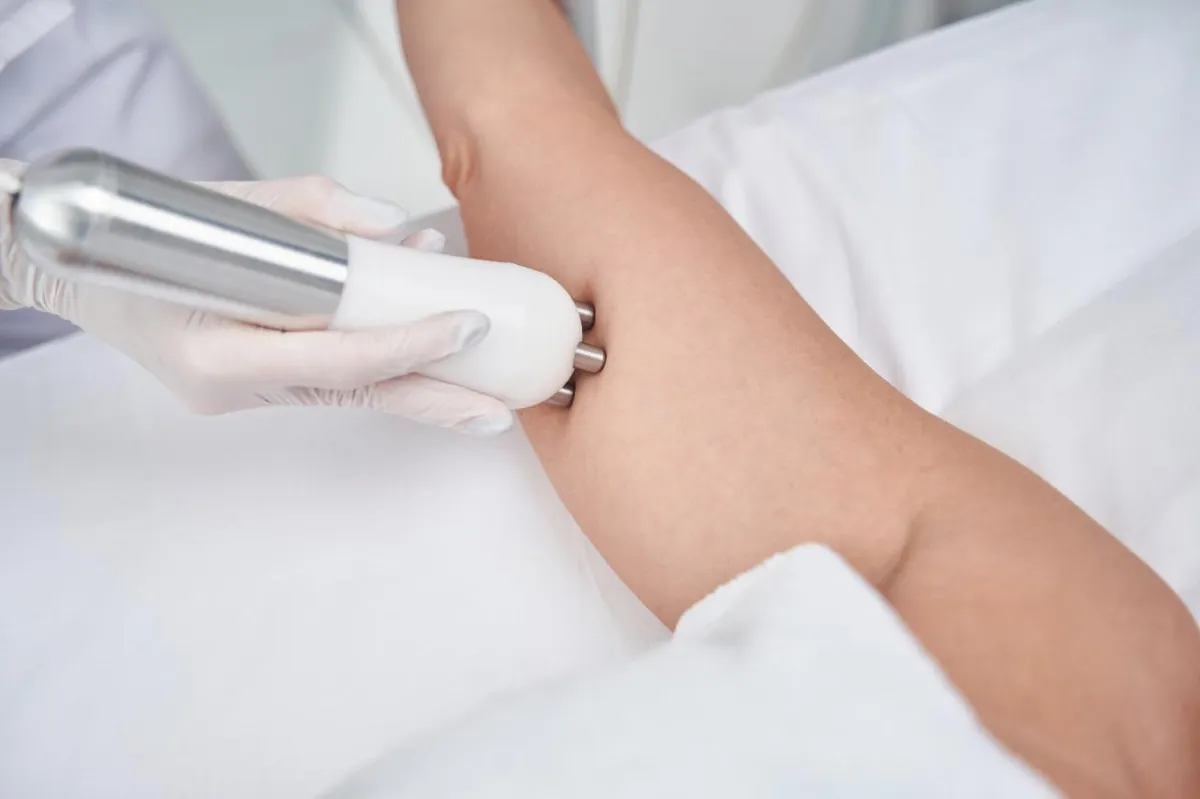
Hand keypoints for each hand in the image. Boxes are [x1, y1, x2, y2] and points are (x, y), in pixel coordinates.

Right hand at [0, 161, 512, 434]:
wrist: (85, 275)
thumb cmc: (155, 232)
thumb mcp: (233, 199)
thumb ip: (318, 211)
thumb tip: (401, 233)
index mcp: (220, 352)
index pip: (337, 360)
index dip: (409, 346)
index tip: (467, 324)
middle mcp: (233, 389)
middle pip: (355, 398)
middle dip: (434, 402)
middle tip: (501, 412)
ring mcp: (241, 398)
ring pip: (348, 396)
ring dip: (416, 392)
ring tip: (484, 401)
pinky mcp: (253, 392)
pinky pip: (329, 383)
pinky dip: (379, 370)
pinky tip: (427, 366)